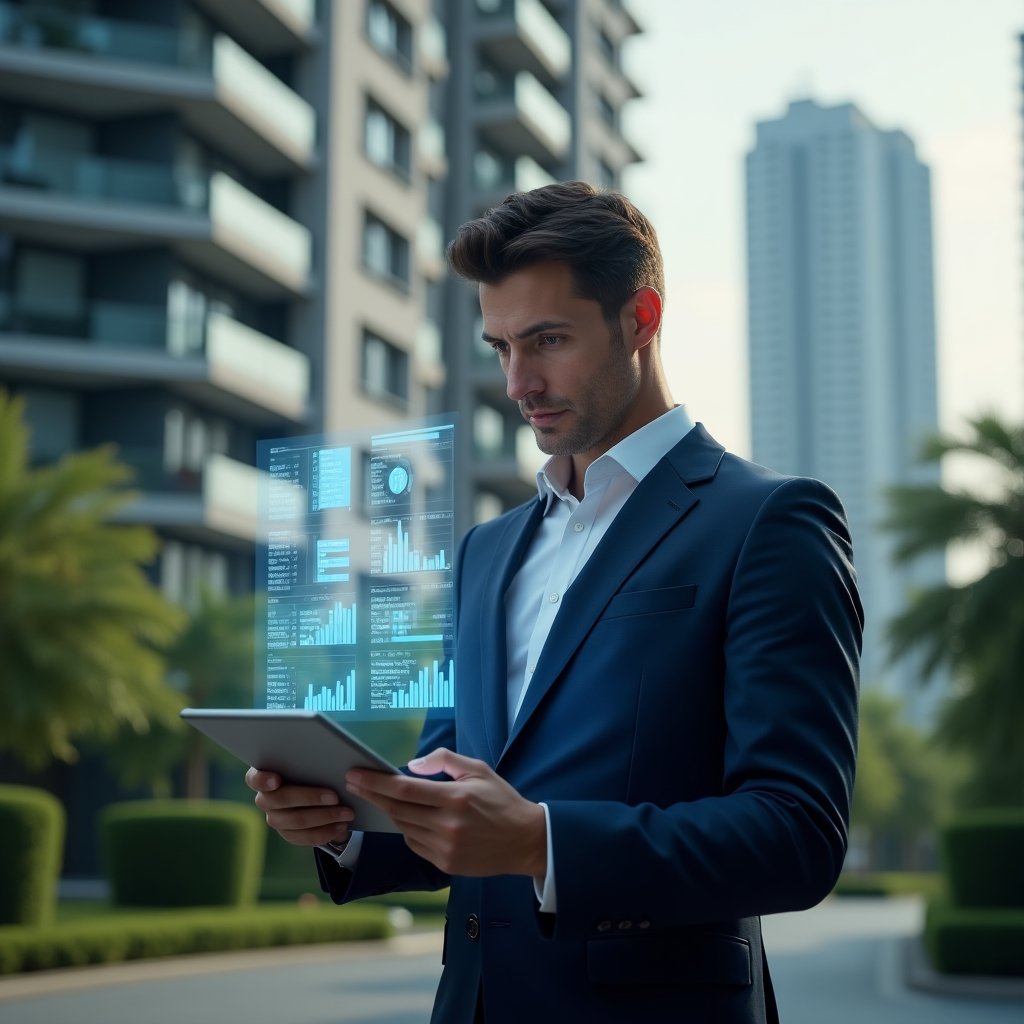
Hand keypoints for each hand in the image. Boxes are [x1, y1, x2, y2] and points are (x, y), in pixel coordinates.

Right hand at [245, 768, 353, 847]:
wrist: (316, 795)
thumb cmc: (311, 770)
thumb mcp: (309, 762)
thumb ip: (309, 760)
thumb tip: (328, 757)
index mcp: (264, 776)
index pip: (253, 778)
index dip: (262, 780)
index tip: (276, 779)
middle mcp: (265, 799)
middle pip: (281, 800)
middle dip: (310, 798)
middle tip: (335, 796)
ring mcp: (275, 818)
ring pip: (297, 820)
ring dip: (325, 817)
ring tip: (346, 813)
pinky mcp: (288, 834)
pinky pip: (305, 837)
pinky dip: (326, 832)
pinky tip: (341, 826)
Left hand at [345, 748, 546, 878]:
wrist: (525, 840)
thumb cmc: (501, 800)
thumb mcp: (478, 770)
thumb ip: (444, 761)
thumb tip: (410, 766)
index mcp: (456, 798)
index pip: (404, 789)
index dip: (375, 782)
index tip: (356, 774)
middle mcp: (448, 825)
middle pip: (397, 809)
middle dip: (372, 795)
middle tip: (354, 784)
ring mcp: (445, 848)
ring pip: (403, 828)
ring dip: (389, 812)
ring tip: (380, 798)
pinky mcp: (445, 864)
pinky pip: (415, 844)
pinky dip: (407, 830)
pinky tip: (408, 818)